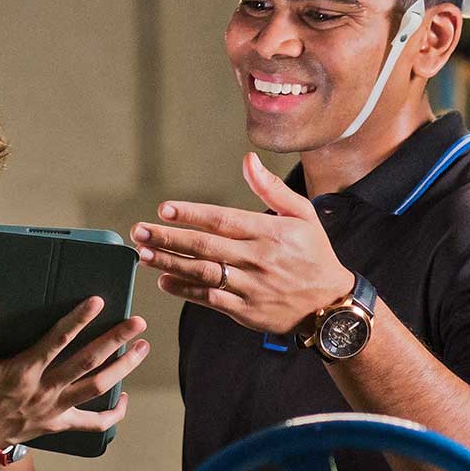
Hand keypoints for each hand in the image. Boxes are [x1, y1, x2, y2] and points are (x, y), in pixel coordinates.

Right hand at [0, 297, 150, 461]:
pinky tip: (125, 401)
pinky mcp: (55, 424)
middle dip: (115, 341)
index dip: (79, 319)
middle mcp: (45, 391)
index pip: (58, 340)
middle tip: (138, 323)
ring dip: (122, 369)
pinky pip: (90, 424)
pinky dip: (111, 416)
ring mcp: (53, 409)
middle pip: (88, 363)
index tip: (98, 301)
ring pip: (97, 388)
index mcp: (24, 372)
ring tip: (141, 350)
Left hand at [134, 152, 358, 335]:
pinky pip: (210, 299)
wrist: (330, 304)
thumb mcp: (302, 215)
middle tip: (140, 232)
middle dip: (169, 238)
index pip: (223, 220)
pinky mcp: (245, 310)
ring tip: (144, 255)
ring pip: (203, 273)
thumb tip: (248, 160)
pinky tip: (165, 281)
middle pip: (205, 247)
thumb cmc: (314, 254)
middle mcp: (257, 259)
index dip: (192, 214)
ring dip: (170, 264)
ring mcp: (250, 286)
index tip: (165, 209)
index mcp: (269, 232)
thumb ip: (271, 188)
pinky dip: (186, 291)